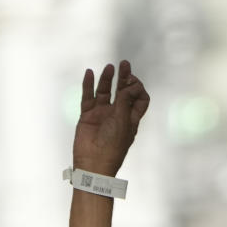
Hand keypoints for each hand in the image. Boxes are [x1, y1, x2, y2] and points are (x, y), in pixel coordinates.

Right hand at [72, 60, 149, 175]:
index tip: (133, 83)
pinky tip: (89, 73)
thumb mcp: (123, 122)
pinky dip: (88, 85)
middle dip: (124, 78)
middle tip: (125, 64)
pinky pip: (88, 97)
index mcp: (131, 118)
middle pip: (122, 91)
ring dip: (108, 79)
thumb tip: (130, 84)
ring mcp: (102, 113)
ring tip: (110, 67)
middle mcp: (117, 114)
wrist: (94, 162)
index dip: (138, 89)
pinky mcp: (87, 115)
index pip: (139, 99)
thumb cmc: (113, 146)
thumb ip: (124, 101)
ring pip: (105, 92)